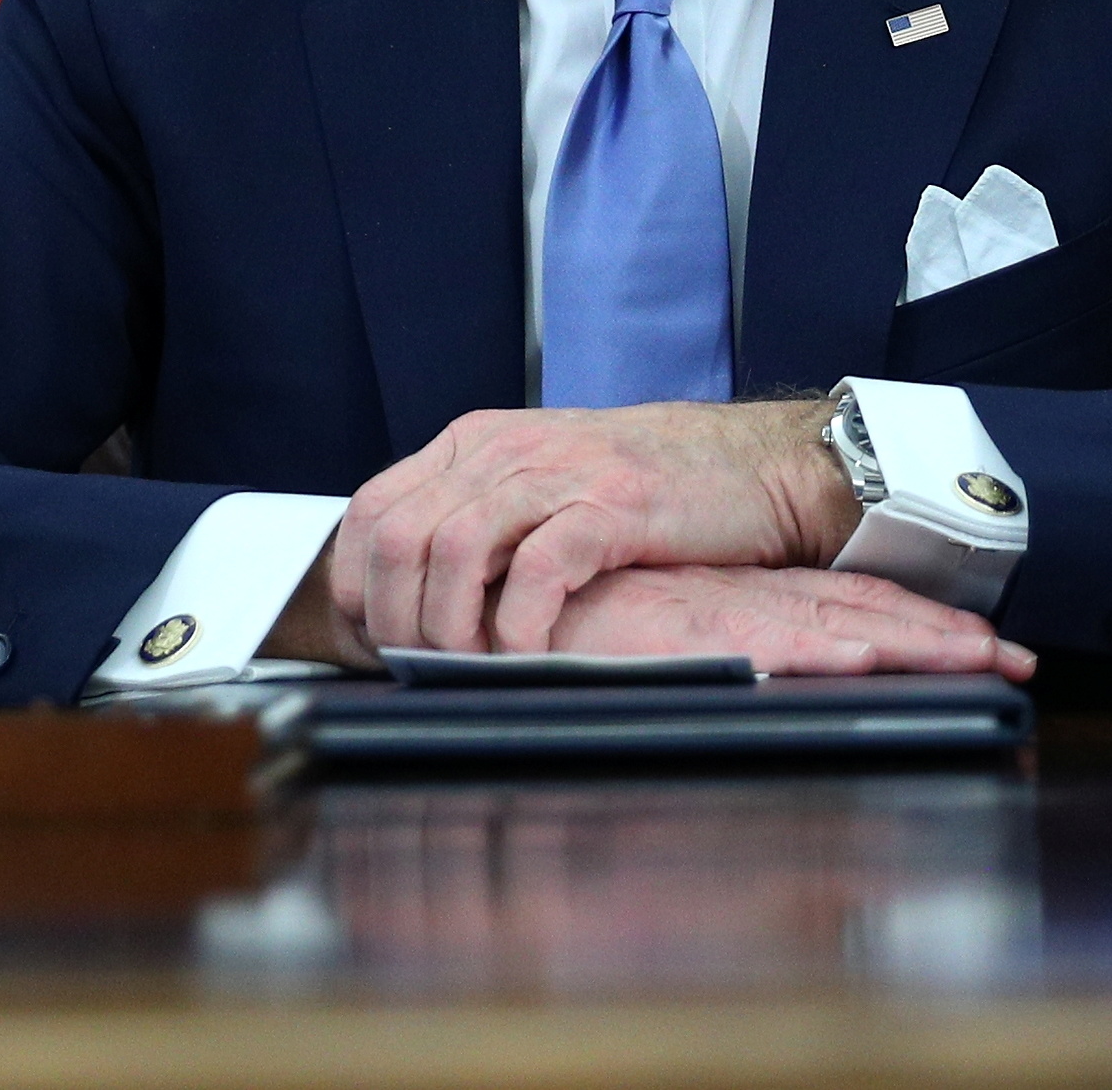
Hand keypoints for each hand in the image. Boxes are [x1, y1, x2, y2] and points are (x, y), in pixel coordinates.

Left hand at [336, 397, 862, 657]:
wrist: (754, 465)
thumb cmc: (647, 493)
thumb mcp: (543, 485)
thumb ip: (482, 522)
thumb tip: (412, 601)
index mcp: (477, 443)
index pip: (372, 508)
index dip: (357, 583)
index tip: (375, 638)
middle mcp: (505, 449)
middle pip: (398, 534)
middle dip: (395, 618)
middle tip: (421, 669)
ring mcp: (559, 472)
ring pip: (452, 549)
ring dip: (446, 627)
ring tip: (469, 668)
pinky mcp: (613, 505)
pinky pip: (537, 569)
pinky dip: (518, 625)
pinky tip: (528, 656)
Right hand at [540, 562, 1033, 680]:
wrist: (513, 590)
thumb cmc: (577, 614)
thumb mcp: (661, 631)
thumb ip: (711, 647)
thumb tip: (765, 668)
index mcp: (750, 599)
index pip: (853, 606)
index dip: (922, 623)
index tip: (990, 646)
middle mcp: (751, 599)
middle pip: (868, 611)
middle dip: (947, 638)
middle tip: (1020, 660)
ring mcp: (727, 612)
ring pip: (839, 621)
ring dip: (913, 640)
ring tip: (979, 658)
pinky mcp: (689, 629)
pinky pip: (767, 640)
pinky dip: (820, 648)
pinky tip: (864, 658)